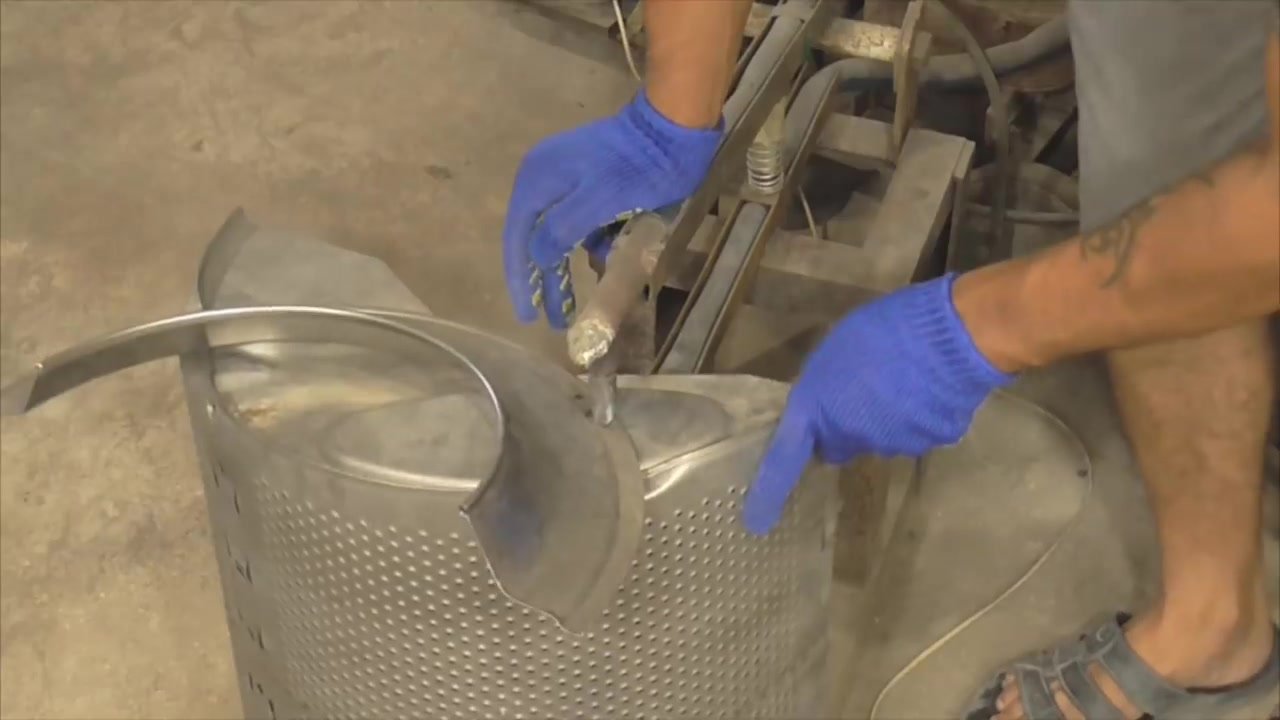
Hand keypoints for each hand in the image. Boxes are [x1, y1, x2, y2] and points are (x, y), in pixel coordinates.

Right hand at [502, 92, 720, 328]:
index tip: (528, 316)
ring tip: (578, 299)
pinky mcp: (592, 180)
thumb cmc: (638, 167)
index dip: (522, 280)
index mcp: (538, 180)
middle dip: (544, 280)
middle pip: (535, 239)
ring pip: (561, 233)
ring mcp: (568, 177)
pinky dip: (591, 243)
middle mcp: (544, 177)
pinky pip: (583, 221)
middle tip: (553, 319)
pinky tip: (605, 260)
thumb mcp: (598, 202)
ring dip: (569, 264)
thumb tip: (537, 258)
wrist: (674, 126)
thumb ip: (561, 231)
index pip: (518, 239)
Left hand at [743, 274, 1013, 533]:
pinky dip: (921, 417)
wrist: (951, 336)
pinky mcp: (930, 443)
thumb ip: (825, 385)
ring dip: (885, 419)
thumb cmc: (885, 328)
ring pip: (881, 438)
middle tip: (864, 391)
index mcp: (818, 408)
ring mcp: (893, 444)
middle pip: (841, 443)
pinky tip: (932, 389)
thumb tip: (829, 404)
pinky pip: (919, 433)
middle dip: (846, 427)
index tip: (757, 522)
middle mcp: (850, 435)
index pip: (786, 458)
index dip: (770, 490)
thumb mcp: (836, 350)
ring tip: (904, 378)